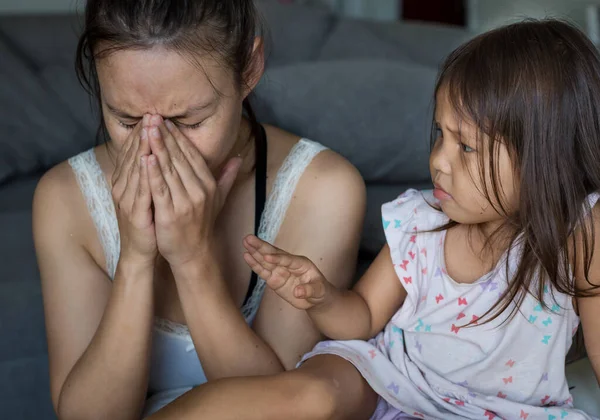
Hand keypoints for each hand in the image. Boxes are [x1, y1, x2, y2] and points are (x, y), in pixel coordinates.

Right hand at [111, 116, 156, 266]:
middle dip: (143, 134)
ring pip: (135, 169)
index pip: (135, 152)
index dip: (143, 133)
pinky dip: (143, 174)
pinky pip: (139, 190)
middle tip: (151, 113)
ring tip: (149, 128)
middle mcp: (124, 186)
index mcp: (128, 181)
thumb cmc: (148, 221)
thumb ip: (155, 174)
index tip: (154, 114)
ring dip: (142, 148)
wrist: (140, 251)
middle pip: (133, 155)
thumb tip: (160, 154)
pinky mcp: (134, 212)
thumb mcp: (151, 194)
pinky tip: (148, 159)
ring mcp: (127, 199)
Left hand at [145, 115, 241, 266]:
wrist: (193, 252)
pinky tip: (145, 157)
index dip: (178, 138)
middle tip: (153, 117)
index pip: (192, 155)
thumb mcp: (218, 198)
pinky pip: (160, 189)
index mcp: (208, 185)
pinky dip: (152, 172)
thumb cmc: (201, 224)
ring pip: (169, 170)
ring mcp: (185, 202)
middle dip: (165, 136)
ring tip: (147, 129)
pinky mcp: (170, 213)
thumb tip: (238, 157)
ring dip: (157, 148)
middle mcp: (199, 191)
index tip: (166, 121)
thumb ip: (226, 176)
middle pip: (179, 158)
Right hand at [242, 235, 330, 309]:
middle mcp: (289, 264)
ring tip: (245, 242)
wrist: (315, 298)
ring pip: (265, 260)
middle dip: (261, 247)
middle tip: (249, 238)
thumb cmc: (320, 291)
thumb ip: (309, 290)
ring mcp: (280, 271)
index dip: (277, 258)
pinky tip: (246, 256)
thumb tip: (297, 292)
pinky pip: (263, 271)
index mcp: (301, 263)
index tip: (267, 257)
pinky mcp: (274, 279)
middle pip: (273, 254)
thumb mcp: (319, 291)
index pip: (287, 259)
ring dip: (255, 252)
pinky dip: (254, 264)